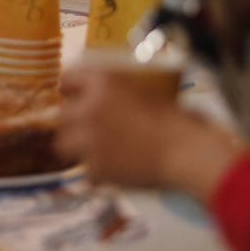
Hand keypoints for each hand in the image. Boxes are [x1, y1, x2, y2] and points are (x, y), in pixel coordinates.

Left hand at [54, 67, 241, 199]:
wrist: (188, 152)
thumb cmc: (176, 119)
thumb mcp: (144, 91)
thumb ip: (116, 93)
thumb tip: (101, 98)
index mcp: (102, 82)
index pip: (67, 78)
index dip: (71, 90)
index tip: (74, 97)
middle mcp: (88, 108)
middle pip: (61, 115)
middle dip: (72, 122)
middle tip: (89, 129)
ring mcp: (88, 139)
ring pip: (63, 144)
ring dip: (76, 147)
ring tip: (95, 151)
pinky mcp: (95, 168)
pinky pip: (86, 170)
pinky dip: (99, 172)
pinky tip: (116, 170)